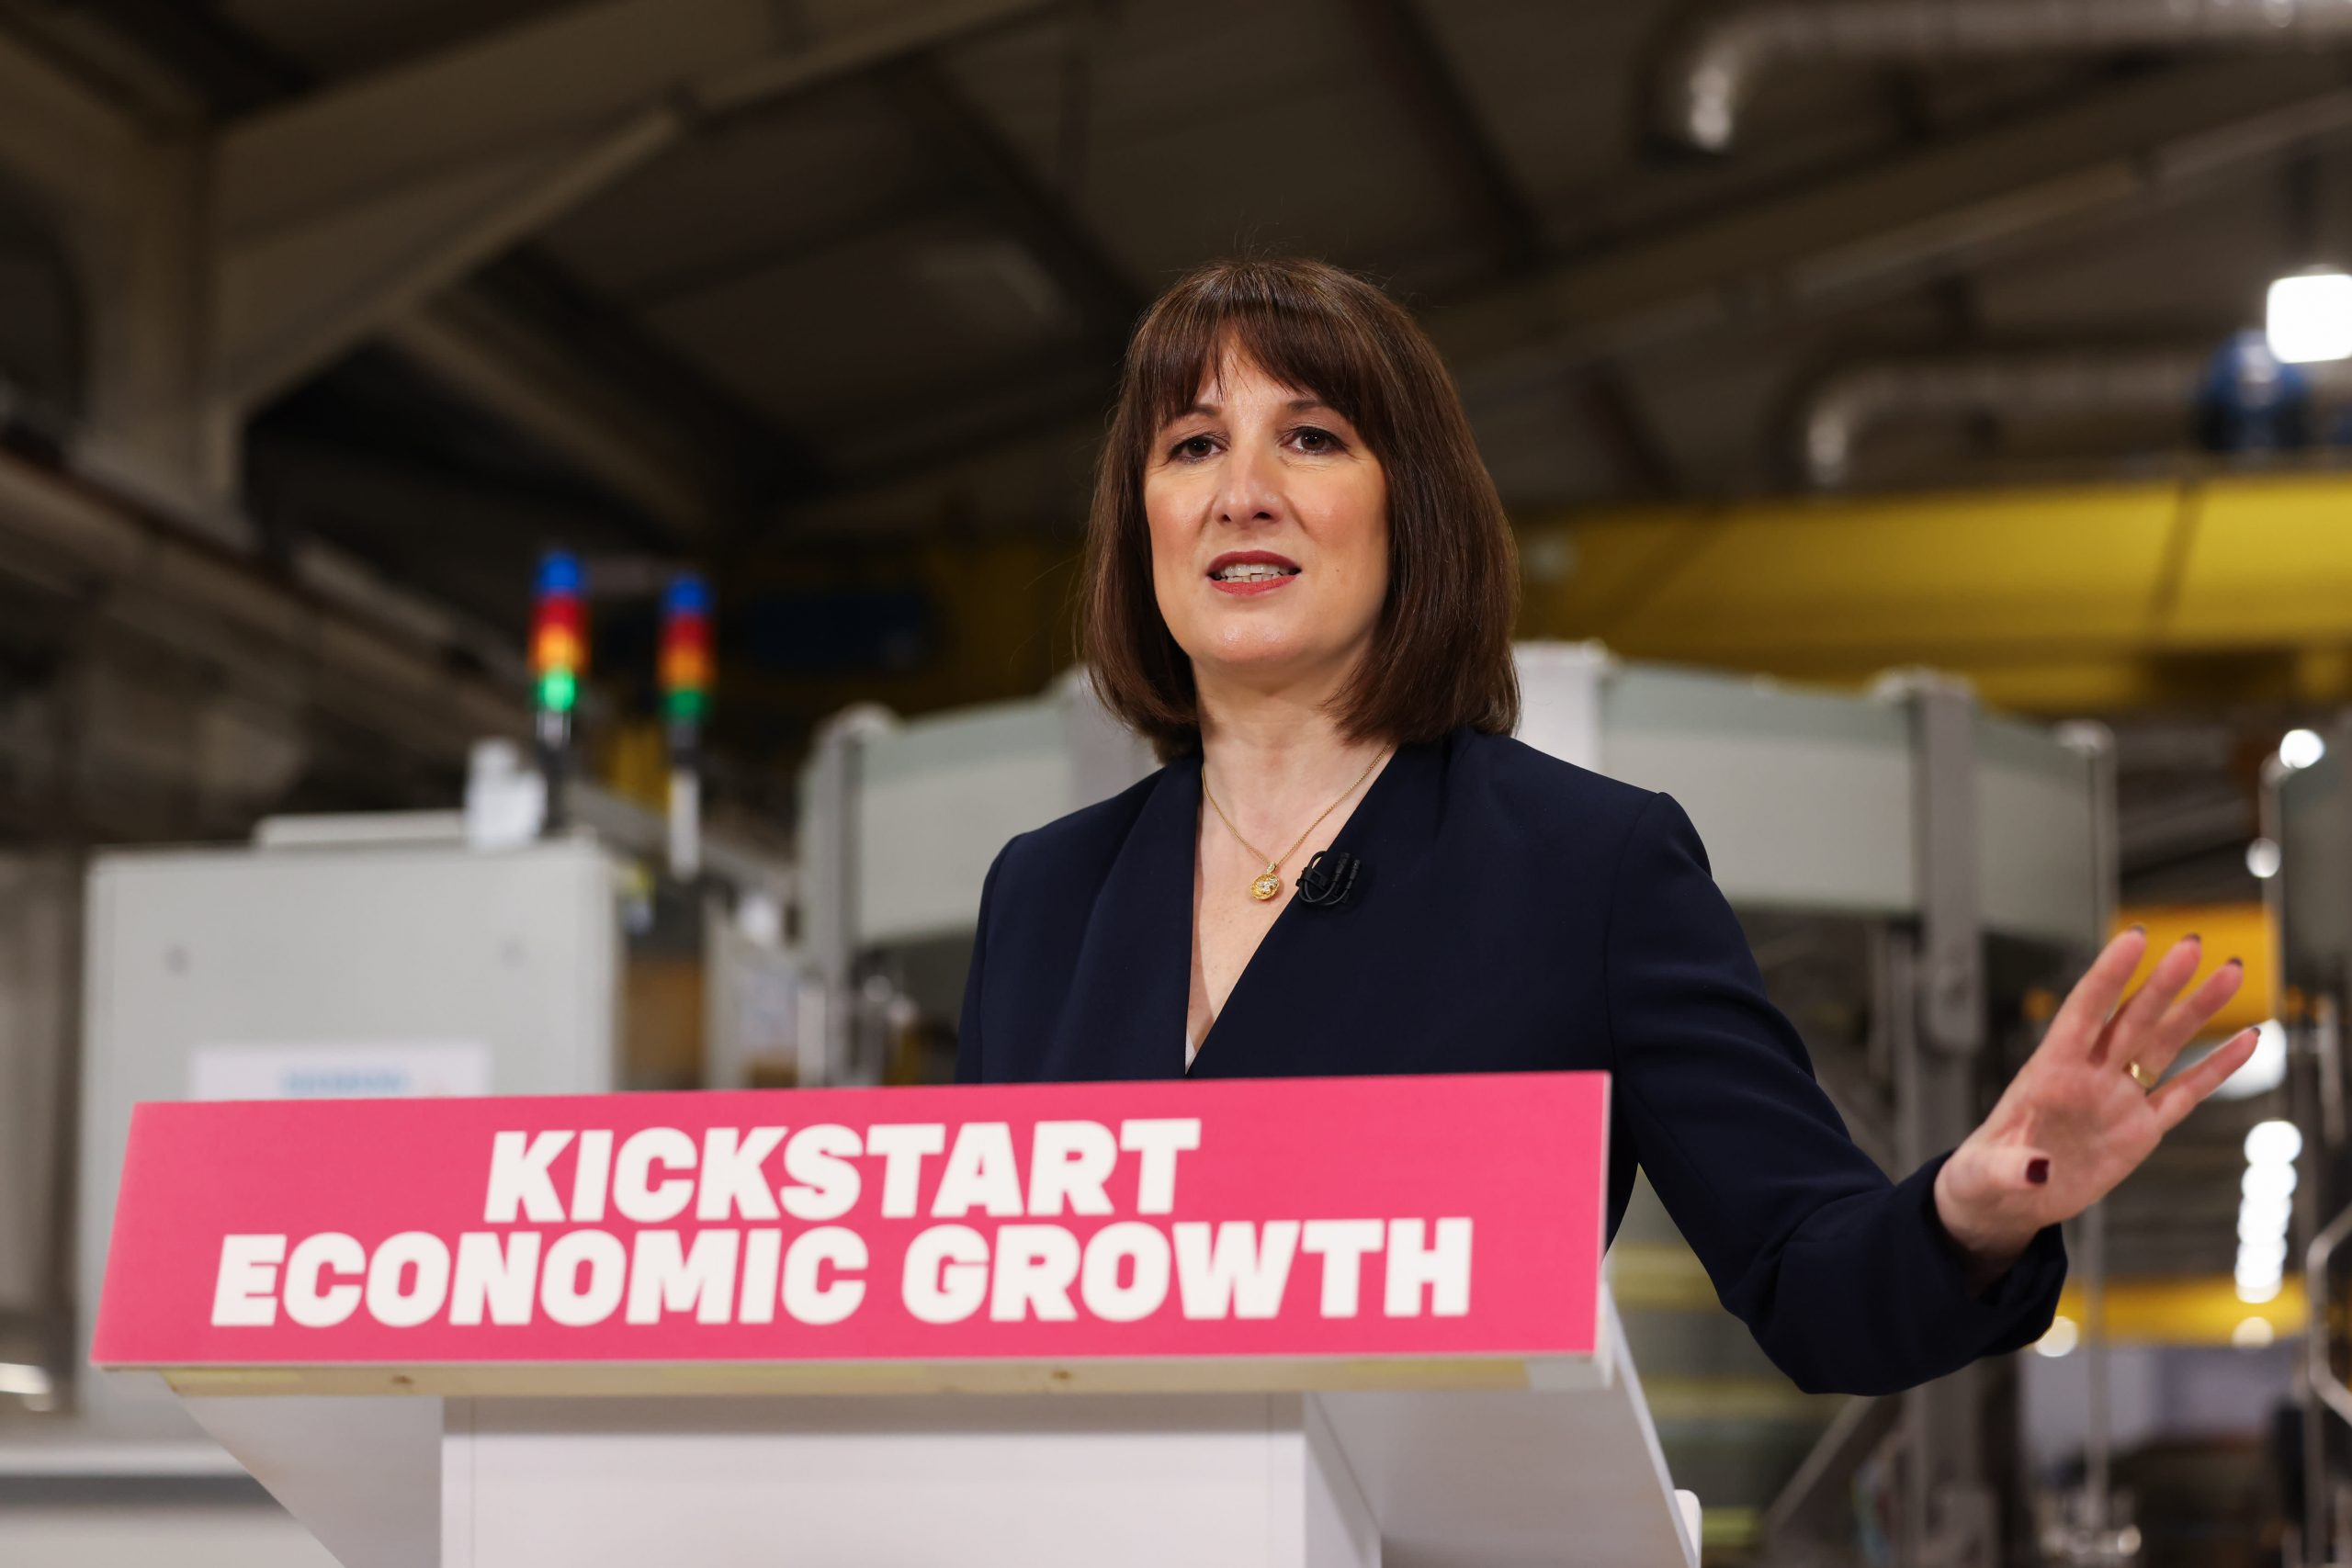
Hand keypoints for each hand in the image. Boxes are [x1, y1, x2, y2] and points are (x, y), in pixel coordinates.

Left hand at [1932, 927, 2257, 1279]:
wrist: (2005, 1201)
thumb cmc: (1984, 1176)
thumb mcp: (1984, 1173)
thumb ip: (2010, 1168)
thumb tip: (2035, 1169)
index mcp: (2047, 1072)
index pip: (2083, 1011)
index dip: (2109, 975)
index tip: (2136, 938)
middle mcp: (2087, 1076)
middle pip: (2132, 1020)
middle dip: (2163, 984)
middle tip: (2197, 946)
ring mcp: (2117, 1099)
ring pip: (2163, 1045)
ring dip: (2196, 1011)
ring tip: (2228, 973)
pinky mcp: (2140, 1130)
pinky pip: (2184, 1093)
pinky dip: (2216, 1068)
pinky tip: (2246, 1040)